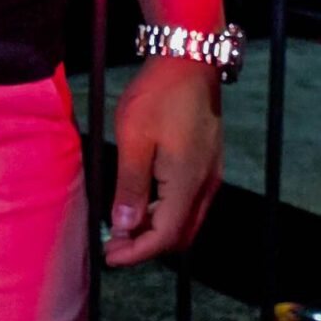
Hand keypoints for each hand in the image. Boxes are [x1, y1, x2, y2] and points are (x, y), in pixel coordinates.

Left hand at [104, 56, 222, 267]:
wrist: (188, 62)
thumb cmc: (157, 97)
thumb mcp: (134, 140)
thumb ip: (129, 186)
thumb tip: (124, 227)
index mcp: (187, 182)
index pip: (165, 236)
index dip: (137, 253)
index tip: (110, 257)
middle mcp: (205, 185)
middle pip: (180, 235)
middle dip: (147, 246)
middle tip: (114, 244)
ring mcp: (210, 175)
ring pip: (186, 220)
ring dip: (156, 229)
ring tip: (122, 227)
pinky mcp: (207, 164)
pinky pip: (189, 203)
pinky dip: (165, 212)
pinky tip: (141, 204)